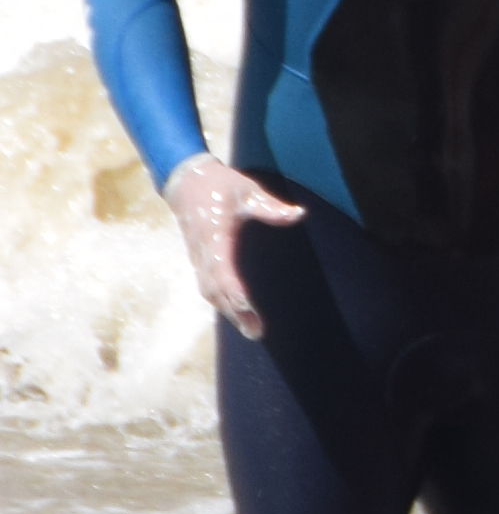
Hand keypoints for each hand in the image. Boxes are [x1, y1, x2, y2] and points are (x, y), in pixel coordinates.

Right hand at [165, 153, 305, 333]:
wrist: (185, 182)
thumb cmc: (219, 185)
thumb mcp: (248, 190)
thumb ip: (271, 206)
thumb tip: (299, 214)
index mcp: (214, 237)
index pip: (222, 271)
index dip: (234, 291)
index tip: (249, 307)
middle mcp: (203, 252)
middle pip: (216, 289)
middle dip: (235, 311)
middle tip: (257, 331)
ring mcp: (198, 257)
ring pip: (210, 290)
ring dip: (228, 311)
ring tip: (251, 329)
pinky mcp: (199, 258)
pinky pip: (207, 285)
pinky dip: (220, 301)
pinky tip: (235, 312)